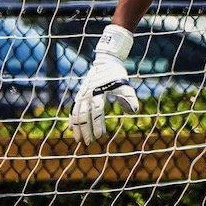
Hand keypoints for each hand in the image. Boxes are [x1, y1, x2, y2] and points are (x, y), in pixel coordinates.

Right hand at [69, 24, 139, 143]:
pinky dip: (72, 119)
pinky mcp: (79, 95)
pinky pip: (74, 109)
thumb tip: (134, 110)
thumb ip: (129, 98)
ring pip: (76, 114)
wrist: (106, 62)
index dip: (97, 124)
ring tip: (78, 140)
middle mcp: (87, 94)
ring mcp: (82, 95)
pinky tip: (71, 129)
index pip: (97, 111)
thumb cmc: (117, 75)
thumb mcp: (125, 85)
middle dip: (85, 130)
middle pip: (84, 115)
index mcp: (98, 91)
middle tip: (88, 143)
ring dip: (77, 128)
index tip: (99, 136)